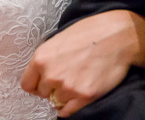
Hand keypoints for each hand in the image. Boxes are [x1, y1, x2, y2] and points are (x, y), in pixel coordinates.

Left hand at [21, 10, 144, 116]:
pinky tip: (75, 98)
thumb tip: (43, 72)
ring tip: (74, 84)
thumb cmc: (90, 32)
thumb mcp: (59, 39)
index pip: (27, 84)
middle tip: (64, 80)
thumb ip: (47, 58)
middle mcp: (51, 74)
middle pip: (42, 94)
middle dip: (51, 89)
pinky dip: (69, 108)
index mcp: (41, 58)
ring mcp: (68, 87)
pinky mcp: (84, 96)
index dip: (36, 84)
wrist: (116, 36)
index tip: (42, 84)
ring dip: (63, 96)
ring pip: (56, 102)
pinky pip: (68, 111)